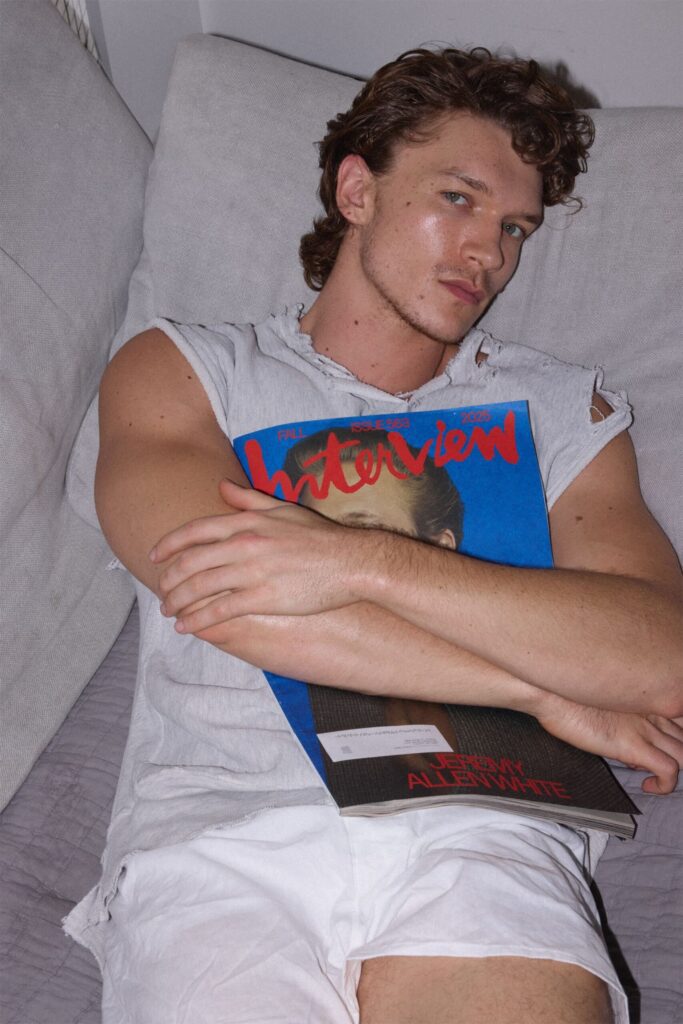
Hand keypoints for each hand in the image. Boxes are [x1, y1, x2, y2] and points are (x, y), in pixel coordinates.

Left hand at [151, 480, 366, 631]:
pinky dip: (199, 620)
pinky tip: (188, 627)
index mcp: (247, 522)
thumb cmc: (319, 537)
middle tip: (160, 591)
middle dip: (169, 578)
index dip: (169, 544)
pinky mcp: (263, 598)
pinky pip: (221, 610)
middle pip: (191, 562)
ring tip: (169, 611)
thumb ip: (248, 499)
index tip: (154, 556)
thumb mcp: (283, 509)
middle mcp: (244, 545)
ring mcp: (252, 572)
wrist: (351, 562)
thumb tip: (221, 487)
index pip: (195, 531)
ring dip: (178, 601)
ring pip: (200, 587)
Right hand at [536, 692, 682, 793]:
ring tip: (654, 775)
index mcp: (643, 698)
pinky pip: (670, 771)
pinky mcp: (633, 746)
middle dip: (677, 751)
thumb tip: (623, 743)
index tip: (657, 743)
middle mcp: (650, 710)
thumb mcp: (600, 701)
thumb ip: (620, 716)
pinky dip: (665, 785)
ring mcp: (644, 728)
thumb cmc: (564, 695)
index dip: (674, 734)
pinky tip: (648, 786)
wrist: (549, 693)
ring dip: (676, 768)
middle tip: (656, 761)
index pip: (680, 716)